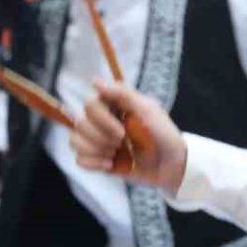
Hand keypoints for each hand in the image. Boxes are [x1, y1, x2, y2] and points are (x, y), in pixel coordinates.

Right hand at [71, 79, 187, 190]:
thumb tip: (95, 81)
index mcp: (113, 105)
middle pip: (80, 124)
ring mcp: (98, 140)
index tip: (122, 132)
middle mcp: (102, 120)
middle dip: (101, 137)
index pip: (90, 105)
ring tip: (116, 154)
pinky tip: (110, 164)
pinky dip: (93, 163)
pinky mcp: (98, 158)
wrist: (171, 165)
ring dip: (96, 150)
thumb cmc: (163, 134)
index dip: (102, 120)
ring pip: (76, 140)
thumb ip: (123, 94)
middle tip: (123, 143)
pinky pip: (80, 159)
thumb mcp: (148, 111)